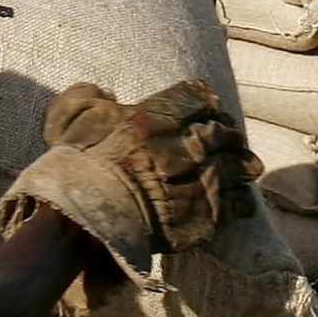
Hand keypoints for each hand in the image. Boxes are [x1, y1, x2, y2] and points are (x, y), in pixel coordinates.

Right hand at [0, 80, 262, 285]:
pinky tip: (241, 201)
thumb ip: (85, 96)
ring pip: (236, 165)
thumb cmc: (74, 172)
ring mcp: (199, 180)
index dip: (205, 101)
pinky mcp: (206, 215)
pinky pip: (236, 202)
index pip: (197, 97)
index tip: (209, 107)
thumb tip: (109, 93)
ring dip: (243, 164)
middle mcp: (183, 145)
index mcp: (154, 118)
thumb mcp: (68, 119)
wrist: (84, 222)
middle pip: (221, 130)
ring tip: (248, 167)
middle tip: (231, 137)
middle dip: (228, 132)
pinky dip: (241, 200)